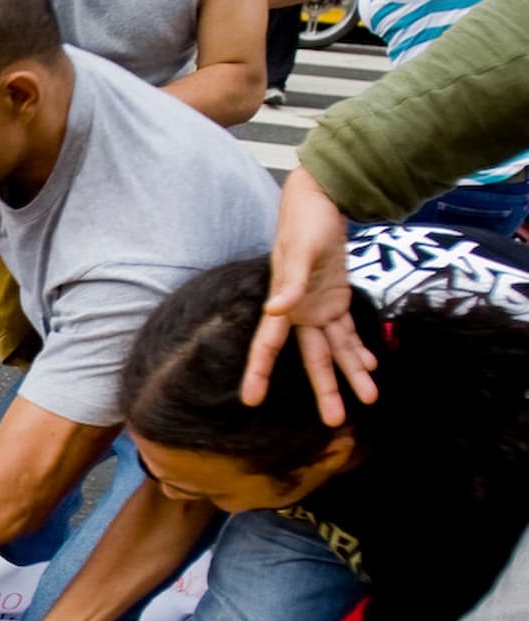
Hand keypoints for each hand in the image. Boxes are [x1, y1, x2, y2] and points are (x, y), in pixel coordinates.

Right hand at [240, 165, 377, 426]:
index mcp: (284, 303)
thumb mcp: (299, 249)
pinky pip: (347, 332)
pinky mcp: (335, 300)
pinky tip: (370, 367)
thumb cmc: (304, 222)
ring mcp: (318, 308)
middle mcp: (299, 312)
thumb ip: (290, 282)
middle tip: (334, 420)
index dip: (258, 371)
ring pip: (336, 350)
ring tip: (368, 399)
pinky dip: (359, 349)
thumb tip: (274, 311)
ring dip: (351, 374)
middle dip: (323, 389)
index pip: (268, 343)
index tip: (250, 398)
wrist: (320, 200)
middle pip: (311, 358)